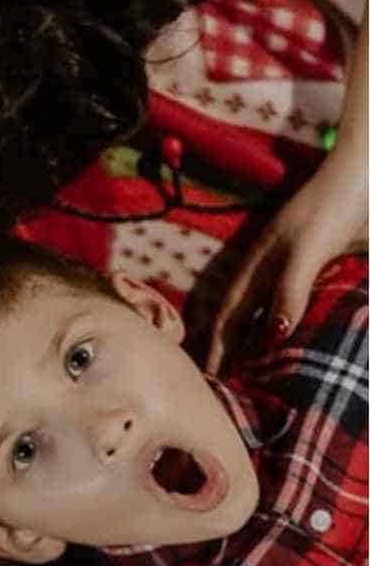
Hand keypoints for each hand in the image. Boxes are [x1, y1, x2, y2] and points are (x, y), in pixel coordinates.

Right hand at [206, 154, 367, 373]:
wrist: (364, 178)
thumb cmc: (332, 209)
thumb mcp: (308, 250)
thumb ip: (290, 290)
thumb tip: (273, 336)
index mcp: (258, 268)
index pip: (229, 318)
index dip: (218, 348)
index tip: (210, 380)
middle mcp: (269, 273)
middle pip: (242, 320)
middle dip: (231, 352)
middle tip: (228, 387)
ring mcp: (292, 272)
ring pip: (265, 315)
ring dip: (259, 344)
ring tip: (256, 375)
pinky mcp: (317, 272)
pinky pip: (293, 309)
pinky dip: (287, 330)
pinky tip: (294, 343)